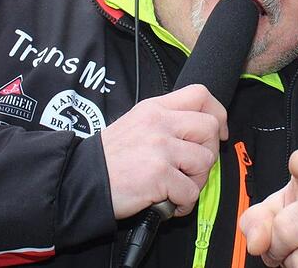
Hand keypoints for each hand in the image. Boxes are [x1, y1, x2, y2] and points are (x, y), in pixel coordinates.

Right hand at [100, 84, 227, 219]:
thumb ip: (165, 122)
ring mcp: (160, 147)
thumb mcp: (135, 124)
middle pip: (209, 127)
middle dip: (209, 152)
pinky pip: (191, 191)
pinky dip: (183, 203)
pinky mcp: (159, 174)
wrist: (80, 181)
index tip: (217, 133)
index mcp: (154, 108)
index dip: (217, 113)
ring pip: (205, 161)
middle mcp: (159, 122)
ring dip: (196, 181)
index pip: (200, 93)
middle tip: (192, 169)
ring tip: (176, 188)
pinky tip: (167, 203)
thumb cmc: (108, 159)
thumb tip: (198, 132)